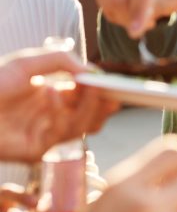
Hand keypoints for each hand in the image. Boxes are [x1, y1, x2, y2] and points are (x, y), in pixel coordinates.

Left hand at [0, 48, 119, 160]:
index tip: (111, 81)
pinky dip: (64, 115)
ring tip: (94, 91)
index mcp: (50, 96)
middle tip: (114, 92)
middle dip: (103, 103)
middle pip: (89, 115)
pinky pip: (62, 135)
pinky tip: (56, 95)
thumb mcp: (27, 64)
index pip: (83, 96)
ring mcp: (46, 134)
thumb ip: (59, 61)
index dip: (98, 89)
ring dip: (90, 109)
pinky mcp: (38, 150)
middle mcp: (51, 116)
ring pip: (82, 127)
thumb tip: (89, 70)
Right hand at [92, 0, 176, 38]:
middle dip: (131, 19)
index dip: (138, 11)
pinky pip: (104, 4)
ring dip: (125, 18)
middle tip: (150, 23)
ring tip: (142, 14)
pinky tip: (130, 9)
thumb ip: (160, 7)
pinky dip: (117, 14)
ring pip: (109, 2)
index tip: (135, 33)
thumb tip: (138, 21)